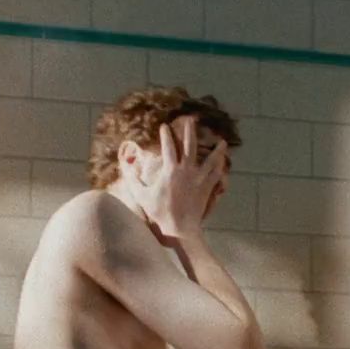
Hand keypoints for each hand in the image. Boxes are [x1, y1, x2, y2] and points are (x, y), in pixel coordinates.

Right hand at [138, 116, 227, 243]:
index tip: (164, 126)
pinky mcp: (207, 188)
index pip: (168, 147)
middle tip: (192, 120)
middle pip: (190, 146)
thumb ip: (133, 179)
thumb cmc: (160, 212)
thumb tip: (125, 166)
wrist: (180, 228)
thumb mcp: (141, 195)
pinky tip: (224, 163)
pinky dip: (220, 167)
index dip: (165, 135)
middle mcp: (186, 170)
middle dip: (190, 131)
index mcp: (170, 170)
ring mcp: (199, 179)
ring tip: (222, 142)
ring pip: (210, 160)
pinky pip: (216, 175)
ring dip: (216, 150)